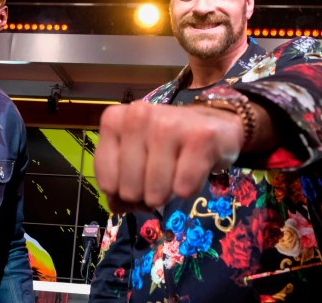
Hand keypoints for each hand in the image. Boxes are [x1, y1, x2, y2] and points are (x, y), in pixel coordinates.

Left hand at [94, 101, 243, 212]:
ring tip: (177, 172)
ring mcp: (169, 123)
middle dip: (146, 195)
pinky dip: (190, 188)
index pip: (107, 183)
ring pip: (156, 192)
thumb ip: (117, 183)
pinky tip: (194, 168)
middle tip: (160, 177)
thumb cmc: (167, 145)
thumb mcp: (134, 158)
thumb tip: (117, 207)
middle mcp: (138, 115)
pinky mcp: (201, 136)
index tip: (138, 179)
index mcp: (114, 120)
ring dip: (168, 193)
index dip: (123, 193)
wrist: (214, 125)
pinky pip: (184, 188)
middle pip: (130, 191)